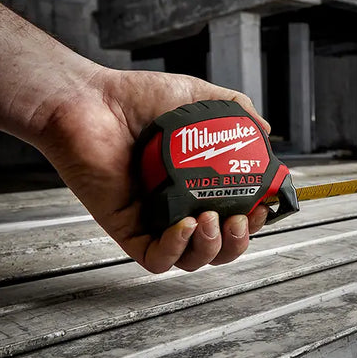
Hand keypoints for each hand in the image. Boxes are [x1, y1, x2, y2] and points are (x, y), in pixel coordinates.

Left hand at [37, 66, 270, 273]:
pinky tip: (186, 226)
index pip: (235, 215)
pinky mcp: (128, 231)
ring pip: (193, 259)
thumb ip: (237, 109)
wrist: (91, 101)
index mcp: (200, 183)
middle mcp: (180, 206)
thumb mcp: (201, 97)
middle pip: (220, 246)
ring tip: (213, 220)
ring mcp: (154, 221)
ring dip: (212, 248)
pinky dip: (177, 249)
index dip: (254, 220)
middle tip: (240, 220)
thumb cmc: (137, 98)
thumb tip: (265, 131)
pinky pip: (157, 259)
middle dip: (238, 243)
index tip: (262, 207)